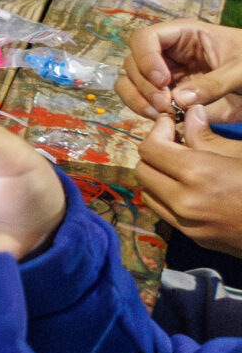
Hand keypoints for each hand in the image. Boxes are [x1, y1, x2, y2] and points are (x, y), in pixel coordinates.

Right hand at [117, 20, 241, 122]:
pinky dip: (143, 111)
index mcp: (184, 35)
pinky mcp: (164, 97)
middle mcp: (166, 54)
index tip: (162, 80)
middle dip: (145, 85)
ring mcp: (162, 76)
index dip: (146, 57)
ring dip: (137, 99)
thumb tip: (179, 99)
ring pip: (128, 83)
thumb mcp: (241, 70)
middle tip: (166, 103)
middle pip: (133, 63)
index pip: (146, 37)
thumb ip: (214, 84)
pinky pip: (139, 102)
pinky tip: (162, 118)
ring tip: (161, 112)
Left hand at [137, 108, 241, 255]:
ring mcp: (187, 225)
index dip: (158, 131)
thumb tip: (191, 114)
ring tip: (179, 165)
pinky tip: (188, 186)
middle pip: (143, 171)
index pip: (151, 148)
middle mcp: (184, 202)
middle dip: (154, 152)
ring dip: (157, 176)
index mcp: (198, 174)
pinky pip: (164, 212)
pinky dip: (167, 196)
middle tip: (175, 142)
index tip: (171, 124)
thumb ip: (209, 137)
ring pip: (148, 193)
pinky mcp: (194, 238)